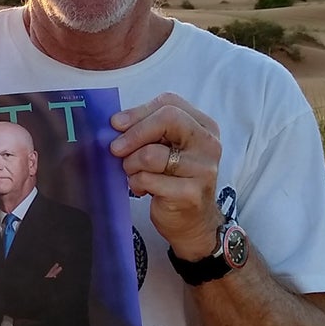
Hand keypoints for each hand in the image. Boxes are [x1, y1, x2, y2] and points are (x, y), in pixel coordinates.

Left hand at [110, 92, 222, 259]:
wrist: (193, 221)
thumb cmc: (174, 179)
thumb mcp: (167, 148)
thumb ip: (149, 130)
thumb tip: (116, 123)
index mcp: (204, 126)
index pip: (169, 104)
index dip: (138, 111)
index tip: (116, 124)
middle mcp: (208, 144)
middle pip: (167, 120)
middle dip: (133, 133)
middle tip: (115, 149)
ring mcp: (202, 169)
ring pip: (151, 154)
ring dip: (131, 164)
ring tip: (133, 173)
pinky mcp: (190, 193)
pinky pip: (148, 179)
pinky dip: (136, 183)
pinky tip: (141, 188)